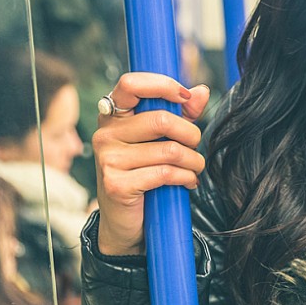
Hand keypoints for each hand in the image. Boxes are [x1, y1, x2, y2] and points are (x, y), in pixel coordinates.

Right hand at [93, 73, 209, 255]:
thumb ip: (182, 113)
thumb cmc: (146, 172)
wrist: (126, 220)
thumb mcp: (164, 138)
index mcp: (113, 116)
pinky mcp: (116, 184)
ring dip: (194, 160)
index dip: (163, 85)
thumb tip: (200, 90)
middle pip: (162, 119)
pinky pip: (166, 173)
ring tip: (194, 168)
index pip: (131, 84)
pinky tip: (188, 182)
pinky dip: (187, 177)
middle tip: (194, 147)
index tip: (186, 98)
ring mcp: (107, 159)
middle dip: (191, 134)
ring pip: (170, 149)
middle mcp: (105, 134)